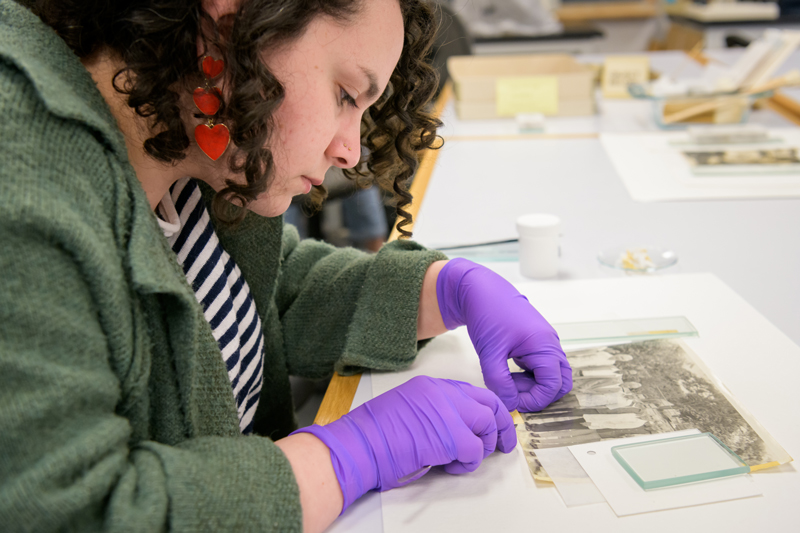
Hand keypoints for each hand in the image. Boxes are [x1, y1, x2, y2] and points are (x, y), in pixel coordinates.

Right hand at [292, 376, 515, 511]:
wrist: (358, 446)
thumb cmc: (373, 436)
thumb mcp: (405, 410)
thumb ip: (431, 413)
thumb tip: (452, 430)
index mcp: (430, 386)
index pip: (470, 392)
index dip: (484, 409)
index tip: (491, 424)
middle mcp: (441, 393)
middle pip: (488, 401)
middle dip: (501, 423)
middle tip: (503, 443)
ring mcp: (447, 412)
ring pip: (487, 423)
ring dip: (483, 445)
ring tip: (465, 458)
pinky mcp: (450, 437)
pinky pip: (476, 451)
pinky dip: (469, 463)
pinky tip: (450, 467)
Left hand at [436, 258, 571, 411]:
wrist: (481, 290)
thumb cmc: (487, 315)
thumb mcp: (489, 353)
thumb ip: (499, 382)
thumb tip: (510, 404)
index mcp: (544, 345)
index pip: (553, 385)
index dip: (534, 400)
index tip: (512, 400)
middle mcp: (550, 344)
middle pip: (560, 382)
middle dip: (539, 394)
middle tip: (513, 391)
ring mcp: (545, 343)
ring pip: (552, 375)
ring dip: (534, 385)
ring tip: (508, 380)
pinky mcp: (537, 342)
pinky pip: (542, 366)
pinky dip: (530, 375)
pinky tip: (508, 372)